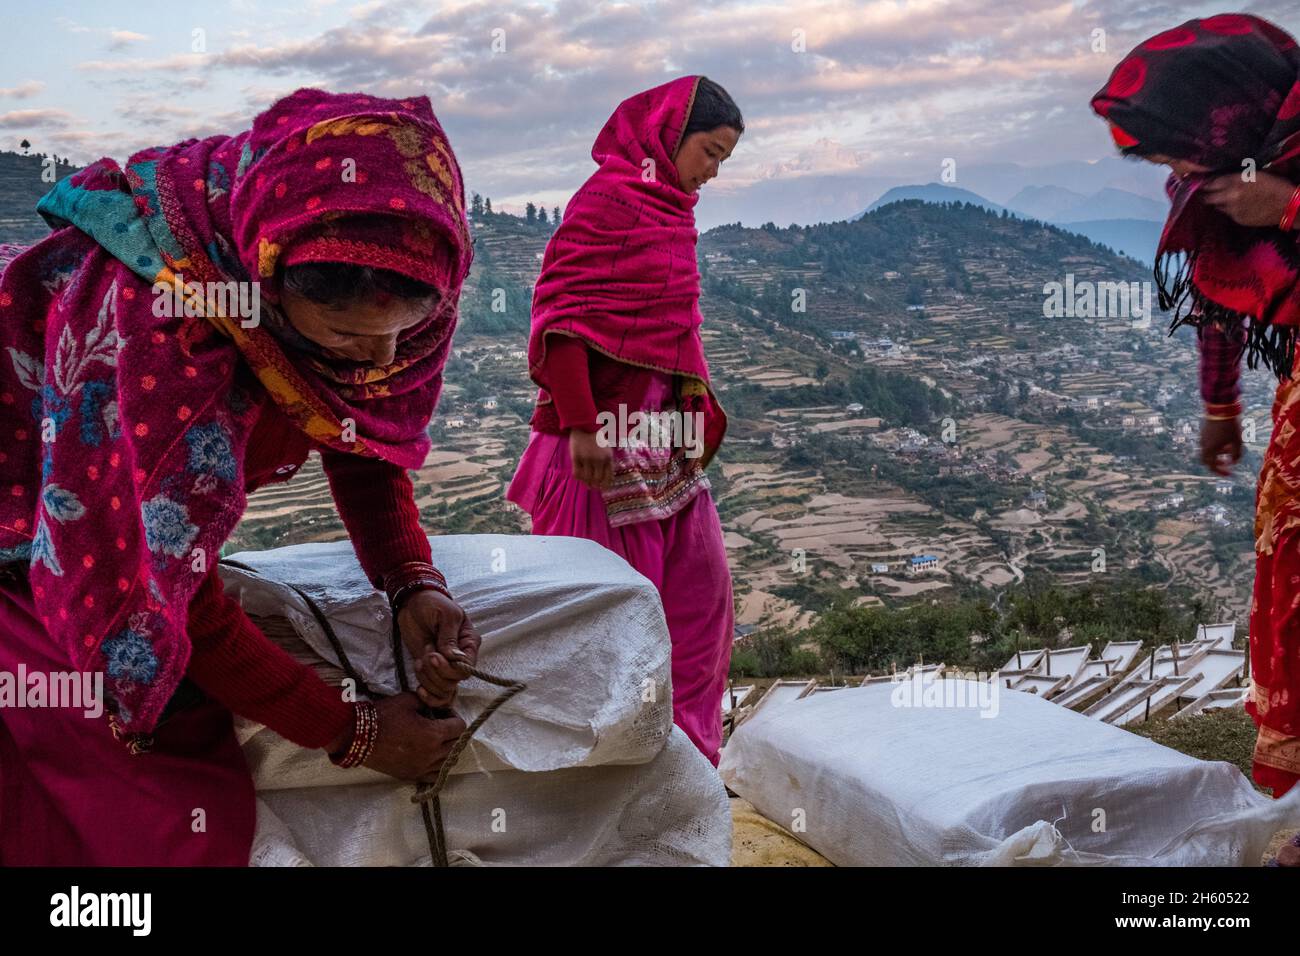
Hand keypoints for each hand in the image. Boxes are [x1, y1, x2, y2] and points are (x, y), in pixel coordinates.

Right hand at [363, 692, 466, 782]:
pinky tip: (430, 756)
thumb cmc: (383, 716)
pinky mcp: (412, 776)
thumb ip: (426, 701)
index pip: (460, 727)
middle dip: (453, 733)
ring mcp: (422, 767)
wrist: (358, 737)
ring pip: (448, 762)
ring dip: (448, 750)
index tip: (444, 714)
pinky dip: (438, 766)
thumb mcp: (407, 700)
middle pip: (457, 745)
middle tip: (441, 724)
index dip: (454, 717)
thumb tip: (435, 704)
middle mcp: (431, 754)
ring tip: (437, 740)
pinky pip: (435, 776)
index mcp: (433, 734)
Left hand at [397, 589, 480, 708]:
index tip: (433, 655)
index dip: (450, 668)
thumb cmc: (432, 604)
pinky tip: (419, 689)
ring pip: (444, 689)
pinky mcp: (431, 672)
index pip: (466, 668)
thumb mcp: (445, 615)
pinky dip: (428, 696)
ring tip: (419, 661)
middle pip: (455, 681)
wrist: (413, 603)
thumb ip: (449, 638)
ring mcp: (445, 667)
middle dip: (436, 673)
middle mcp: (460, 659)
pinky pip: (436, 694)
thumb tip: (454, 658)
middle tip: (425, 655)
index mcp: (469, 643)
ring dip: (428, 680)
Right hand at [569, 428, 612, 488]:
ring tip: (587, 484)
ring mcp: (587, 459)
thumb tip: (604, 479)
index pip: (608, 477)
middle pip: (597, 479)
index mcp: (608, 458)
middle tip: (593, 487)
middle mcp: (599, 460)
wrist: (585, 425)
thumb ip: (607, 462)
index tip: (603, 488)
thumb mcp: (607, 449)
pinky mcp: (576, 457)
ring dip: (587, 483)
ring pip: (587, 478)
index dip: (606, 485)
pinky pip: (577, 473)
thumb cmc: (597, 438)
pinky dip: (579, 478)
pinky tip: (579, 477)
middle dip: (595, 485)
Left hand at [1201, 171, 1296, 227]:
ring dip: (1218, 202)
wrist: (1288, 205)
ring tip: (1222, 199)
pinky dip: (1229, 209)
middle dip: (1206, 194)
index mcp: (1237, 181)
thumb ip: (1237, 176)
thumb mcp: (1256, 175)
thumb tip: (1223, 178)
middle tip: (1205, 193)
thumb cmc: (1276, 185)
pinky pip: (1228, 213)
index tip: (1204, 182)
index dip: (1207, 183)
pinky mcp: (1237, 219)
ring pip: (1217, 206)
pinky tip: (1237, 206)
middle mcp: (1231, 196)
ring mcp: (1233, 209)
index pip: (1212, 182)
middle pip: (1208, 197)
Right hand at [1201, 416, 1242, 475]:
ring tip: (1230, 448)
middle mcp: (1203, 445)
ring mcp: (1203, 437)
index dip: (1221, 471)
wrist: (1220, 408)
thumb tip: (1234, 462)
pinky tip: (1226, 440)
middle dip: (1217, 463)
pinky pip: (1209, 443)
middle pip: (1207, 459)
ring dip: (1219, 453)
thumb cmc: (1230, 426)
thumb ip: (1236, 454)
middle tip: (1226, 463)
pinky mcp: (1204, 431)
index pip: (1212, 466)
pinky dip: (1217, 445)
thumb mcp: (1237, 441)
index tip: (1230, 474)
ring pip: (1209, 450)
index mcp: (1210, 450)